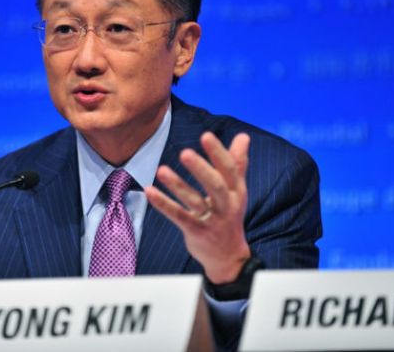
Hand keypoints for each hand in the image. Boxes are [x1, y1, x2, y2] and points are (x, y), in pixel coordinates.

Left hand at [144, 132, 251, 283]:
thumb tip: (243, 136)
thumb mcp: (237, 190)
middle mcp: (227, 205)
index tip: (206, 136)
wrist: (228, 256)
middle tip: (185, 153)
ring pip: (194, 201)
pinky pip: (179, 217)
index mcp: (237, 192)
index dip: (218, 153)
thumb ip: (238, 162)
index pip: (230, 170)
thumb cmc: (230, 215)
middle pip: (215, 186)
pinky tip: (149, 191)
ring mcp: (211, 221)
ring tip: (161, 170)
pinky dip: (164, 204)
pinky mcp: (196, 232)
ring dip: (177, 185)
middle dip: (201, 169)